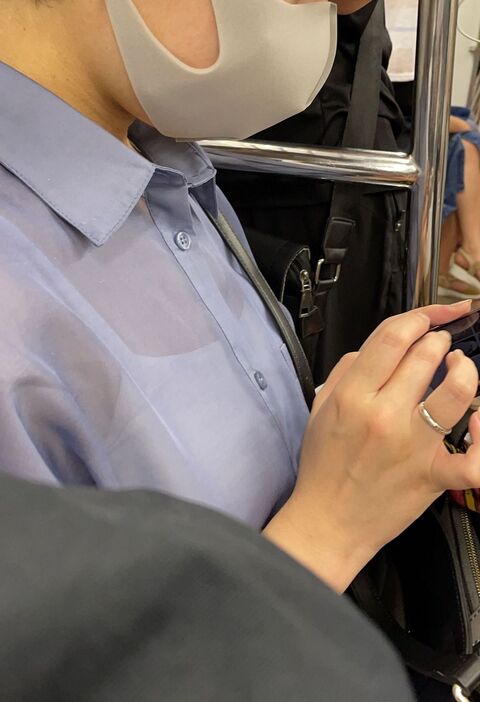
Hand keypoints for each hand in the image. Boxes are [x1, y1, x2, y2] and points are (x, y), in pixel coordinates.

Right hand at [265, 301, 479, 591]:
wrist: (328, 522)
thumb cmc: (324, 467)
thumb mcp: (319, 409)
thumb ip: (345, 372)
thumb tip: (375, 349)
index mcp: (353, 396)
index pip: (393, 337)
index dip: (419, 316)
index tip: (428, 316)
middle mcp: (384, 415)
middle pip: (427, 354)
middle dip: (438, 339)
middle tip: (438, 345)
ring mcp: (412, 446)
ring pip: (458, 390)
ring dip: (465, 368)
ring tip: (459, 366)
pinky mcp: (433, 475)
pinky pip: (474, 459)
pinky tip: (478, 423)